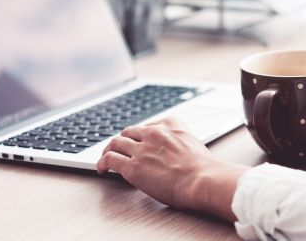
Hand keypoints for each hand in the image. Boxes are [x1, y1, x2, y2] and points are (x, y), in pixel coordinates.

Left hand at [97, 117, 247, 220]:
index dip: (141, 134)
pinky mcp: (132, 167)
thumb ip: (181, 142)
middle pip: (130, 131)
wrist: (203, 179)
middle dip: (124, 140)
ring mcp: (141, 149)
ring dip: (110, 149)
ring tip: (106, 157)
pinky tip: (102, 168)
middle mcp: (154, 133)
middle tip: (121, 148)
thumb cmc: (203, 168)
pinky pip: (110, 159)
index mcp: (171, 124)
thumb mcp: (194, 144)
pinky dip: (102, 162)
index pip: (149, 124)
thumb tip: (175, 154)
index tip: (140, 140)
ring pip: (116, 142)